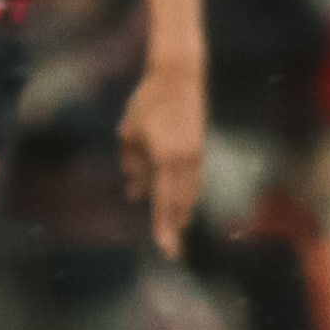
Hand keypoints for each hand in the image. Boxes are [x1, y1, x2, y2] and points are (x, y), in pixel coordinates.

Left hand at [118, 61, 206, 256]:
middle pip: (180, 203)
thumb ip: (133, 165)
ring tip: (177, 231)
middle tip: (171, 253)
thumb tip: (133, 193)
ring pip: (190, 193)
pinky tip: (184, 205)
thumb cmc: (148, 102)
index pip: (163, 201)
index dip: (163, 227)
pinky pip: (194, 181)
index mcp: (165, 157)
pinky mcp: (200, 148)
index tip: (166, 249)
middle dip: (174, 227)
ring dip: (183, 213)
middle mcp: (185, 160)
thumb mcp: (130, 133)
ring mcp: (196, 155)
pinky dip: (188, 196)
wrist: (179, 76)